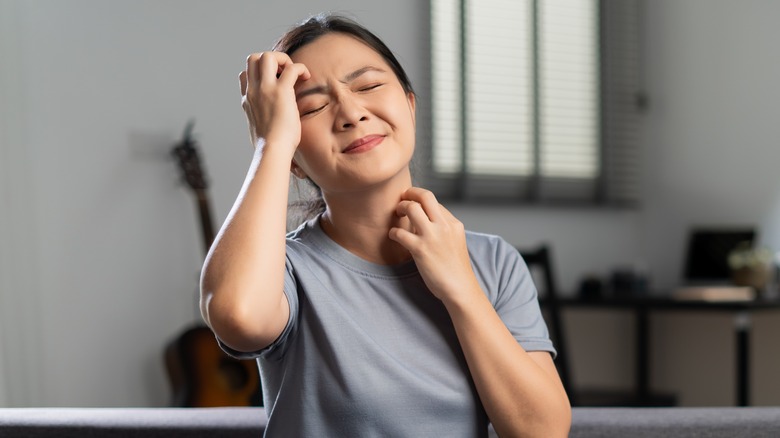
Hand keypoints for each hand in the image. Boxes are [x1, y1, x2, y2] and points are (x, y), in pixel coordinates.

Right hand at [239, 52, 310, 150]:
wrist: (271, 152)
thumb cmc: (269, 149)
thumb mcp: (259, 132)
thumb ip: (261, 124)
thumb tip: (272, 136)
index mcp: (247, 101)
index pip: (245, 74)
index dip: (259, 72)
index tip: (274, 82)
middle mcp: (253, 92)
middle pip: (253, 58)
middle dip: (270, 60)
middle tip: (284, 74)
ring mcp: (265, 89)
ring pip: (267, 56)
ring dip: (283, 59)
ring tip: (293, 74)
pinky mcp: (281, 92)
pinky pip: (292, 68)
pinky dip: (300, 68)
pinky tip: (307, 78)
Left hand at [389, 188, 478, 302]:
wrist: (461, 289)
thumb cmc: (456, 269)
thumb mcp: (456, 241)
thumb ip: (443, 229)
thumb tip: (425, 221)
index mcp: (454, 224)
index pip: (434, 202)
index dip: (420, 200)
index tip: (413, 202)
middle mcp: (444, 226)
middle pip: (425, 196)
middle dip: (410, 193)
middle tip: (402, 198)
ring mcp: (432, 237)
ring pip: (412, 208)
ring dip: (401, 207)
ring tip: (396, 214)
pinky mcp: (420, 249)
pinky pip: (400, 233)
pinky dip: (393, 232)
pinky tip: (393, 236)